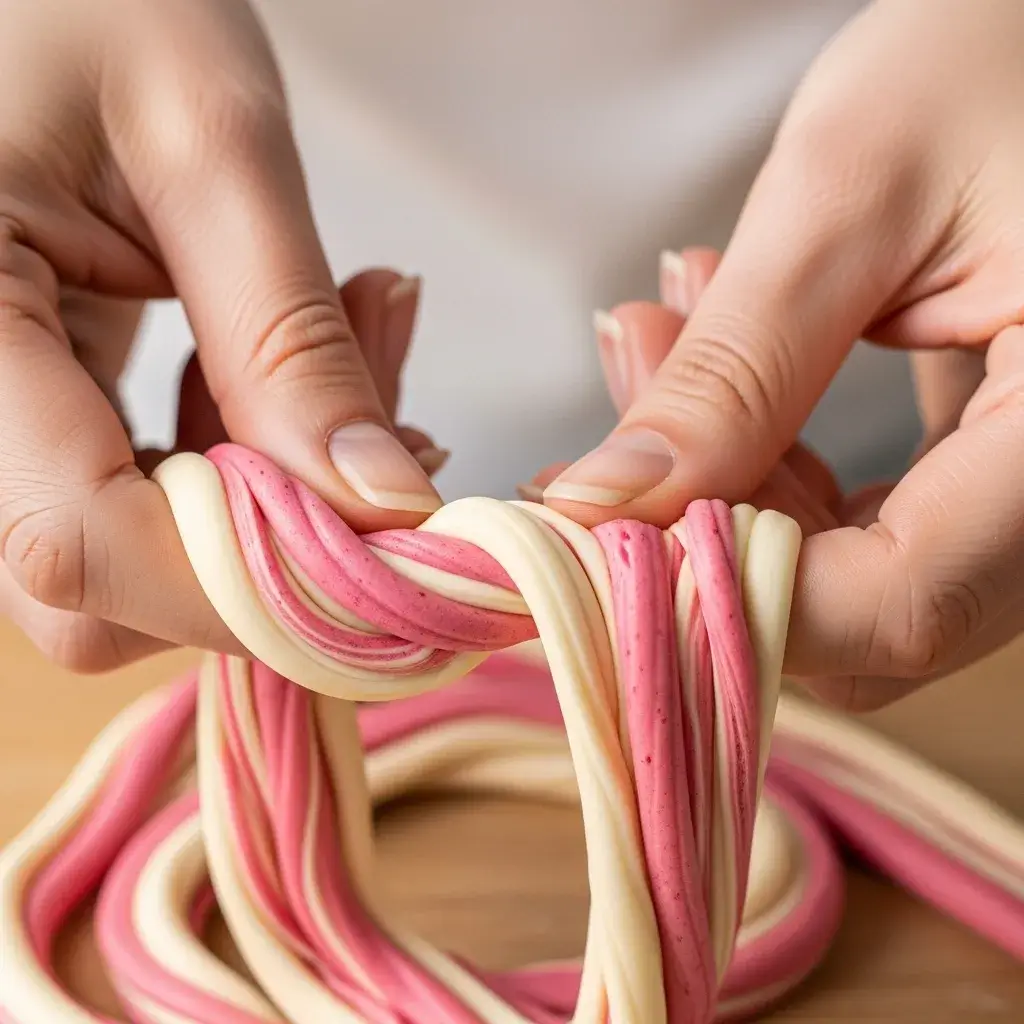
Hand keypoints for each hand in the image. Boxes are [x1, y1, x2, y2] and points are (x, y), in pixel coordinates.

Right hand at [0, 0, 442, 669]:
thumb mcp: (209, 139)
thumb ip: (291, 341)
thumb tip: (389, 505)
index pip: (79, 546)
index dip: (251, 576)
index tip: (395, 523)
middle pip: (100, 586)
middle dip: (280, 537)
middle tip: (396, 422)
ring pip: (127, 559)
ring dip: (274, 490)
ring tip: (360, 338)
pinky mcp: (21, 409)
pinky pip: (131, 499)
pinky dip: (236, 461)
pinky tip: (283, 366)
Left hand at [540, 0, 1023, 708]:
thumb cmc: (1003, 50)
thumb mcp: (854, 192)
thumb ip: (732, 370)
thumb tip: (603, 501)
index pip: (900, 601)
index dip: (729, 595)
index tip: (598, 524)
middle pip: (868, 612)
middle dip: (710, 520)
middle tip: (628, 390)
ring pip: (855, 575)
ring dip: (729, 479)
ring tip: (663, 329)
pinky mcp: (999, 467)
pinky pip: (874, 523)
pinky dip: (777, 465)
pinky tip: (723, 359)